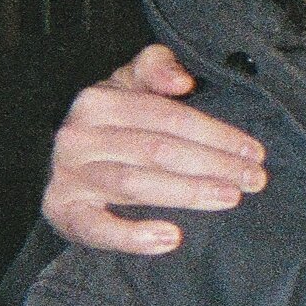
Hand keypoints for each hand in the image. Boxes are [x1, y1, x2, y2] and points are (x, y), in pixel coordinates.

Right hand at [41, 44, 268, 255]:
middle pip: (157, 150)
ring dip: (187, 193)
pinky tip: (171, 238)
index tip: (253, 151)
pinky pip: (97, 228)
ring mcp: (69, 176)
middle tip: (253, 179)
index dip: (215, 134)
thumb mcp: (127, 83)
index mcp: (98, 101)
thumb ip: (156, 67)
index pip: (168, 117)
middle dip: (213, 164)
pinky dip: (132, 236)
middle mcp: (80, 137)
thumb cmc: (107, 122)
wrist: (51, 158)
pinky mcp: (63, 212)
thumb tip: (182, 81)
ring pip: (135, 184)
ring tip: (229, 197)